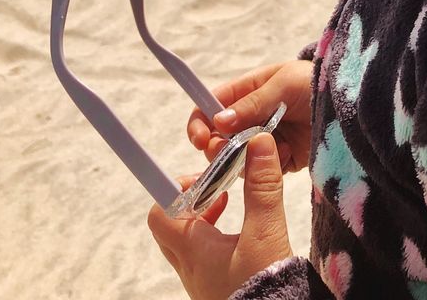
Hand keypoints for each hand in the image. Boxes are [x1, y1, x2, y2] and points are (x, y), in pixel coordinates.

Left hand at [147, 131, 293, 299]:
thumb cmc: (264, 286)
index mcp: (193, 251)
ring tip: (227, 202)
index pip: (159, 214)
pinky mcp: (216, 286)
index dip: (171, 189)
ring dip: (202, 215)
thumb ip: (262, 187)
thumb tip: (258, 142)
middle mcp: (190, 267)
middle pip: (170, 225)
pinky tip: (240, 229)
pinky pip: (202, 255)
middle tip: (213, 187)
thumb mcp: (266, 232)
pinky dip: (214, 234)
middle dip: (189, 200)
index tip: (199, 176)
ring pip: (186, 240)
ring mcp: (201, 280)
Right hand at [187, 59, 313, 174]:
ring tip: (265, 152)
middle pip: (219, 137)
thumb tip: (217, 121)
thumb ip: (252, 104)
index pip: (212, 106)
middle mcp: (253, 116)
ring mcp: (266, 139)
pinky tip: (288, 155)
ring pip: (238, 158)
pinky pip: (263, 171)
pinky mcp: (282, 159)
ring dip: (244, 160)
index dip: (200, 122)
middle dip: (218, 147)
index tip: (200, 139)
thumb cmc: (316, 82)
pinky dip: (269, 168)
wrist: (352, 104)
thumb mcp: (284, 84)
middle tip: (226, 153)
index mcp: (249, 90)